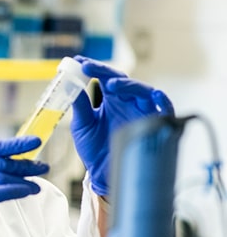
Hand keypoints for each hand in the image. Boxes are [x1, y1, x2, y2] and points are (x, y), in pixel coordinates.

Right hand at [0, 136, 48, 236]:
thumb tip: (12, 167)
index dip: (16, 144)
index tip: (35, 141)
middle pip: (1, 162)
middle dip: (25, 165)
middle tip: (43, 166)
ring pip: (3, 177)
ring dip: (24, 181)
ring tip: (37, 185)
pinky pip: (1, 192)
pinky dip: (18, 190)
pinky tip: (28, 191)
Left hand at [70, 55, 174, 195]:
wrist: (103, 174)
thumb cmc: (94, 149)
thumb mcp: (82, 125)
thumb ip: (79, 105)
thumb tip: (71, 84)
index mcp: (110, 99)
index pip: (104, 77)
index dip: (93, 68)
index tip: (77, 61)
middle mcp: (128, 102)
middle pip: (121, 80)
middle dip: (105, 71)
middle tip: (88, 67)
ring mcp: (141, 111)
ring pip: (142, 90)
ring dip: (128, 85)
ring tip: (111, 84)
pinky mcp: (154, 124)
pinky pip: (164, 108)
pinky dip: (160, 101)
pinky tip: (152, 97)